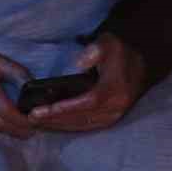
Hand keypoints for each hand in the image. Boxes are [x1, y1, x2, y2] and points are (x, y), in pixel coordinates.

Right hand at [0, 35, 33, 138]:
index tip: (38, 121)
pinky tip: (0, 116)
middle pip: (4, 127)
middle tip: (35, 124)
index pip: (9, 114)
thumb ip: (17, 73)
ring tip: (20, 120)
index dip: (26, 122)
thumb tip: (34, 89)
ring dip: (9, 128)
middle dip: (23, 129)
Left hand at [27, 33, 146, 131]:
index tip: (45, 109)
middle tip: (32, 118)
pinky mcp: (111, 119)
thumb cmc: (119, 52)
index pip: (88, 102)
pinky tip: (53, 124)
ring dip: (59, 126)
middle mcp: (116, 107)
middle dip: (56, 119)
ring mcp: (114, 116)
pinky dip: (69, 126)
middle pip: (82, 118)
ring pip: (83, 126)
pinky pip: (87, 127)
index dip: (66, 107)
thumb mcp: (108, 43)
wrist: (140, 63)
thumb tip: (78, 64)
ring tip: (37, 123)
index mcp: (115, 89)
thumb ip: (94, 51)